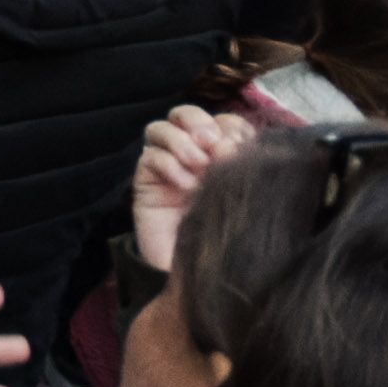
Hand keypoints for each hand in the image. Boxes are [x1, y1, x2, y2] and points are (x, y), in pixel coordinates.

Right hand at [131, 105, 262, 271]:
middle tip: (211, 143)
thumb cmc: (225, 235)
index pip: (222, 121)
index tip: (240, 146)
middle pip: (185, 114)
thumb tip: (232, 145)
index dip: (230, 126)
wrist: (194, 272)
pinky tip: (184, 185)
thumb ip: (241, 169)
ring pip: (160, 128)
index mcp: (220, 154)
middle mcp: (191, 154)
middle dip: (198, 122)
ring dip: (181, 141)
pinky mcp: (145, 181)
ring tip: (197, 165)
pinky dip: (168, 164)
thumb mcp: (242, 197)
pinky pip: (149, 157)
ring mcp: (166, 165)